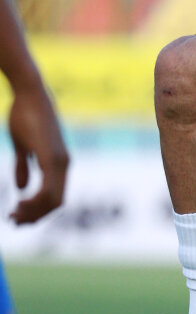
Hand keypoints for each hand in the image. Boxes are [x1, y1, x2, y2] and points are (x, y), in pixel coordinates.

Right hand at [8, 81, 68, 223]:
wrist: (29, 92)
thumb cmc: (24, 115)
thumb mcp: (22, 146)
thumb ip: (24, 167)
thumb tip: (21, 189)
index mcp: (59, 163)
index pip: (55, 197)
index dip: (38, 210)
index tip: (18, 216)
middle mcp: (64, 164)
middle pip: (55, 204)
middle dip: (35, 216)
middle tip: (14, 221)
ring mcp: (60, 161)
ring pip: (53, 201)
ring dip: (33, 212)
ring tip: (13, 215)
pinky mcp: (52, 157)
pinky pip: (49, 190)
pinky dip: (35, 202)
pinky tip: (20, 202)